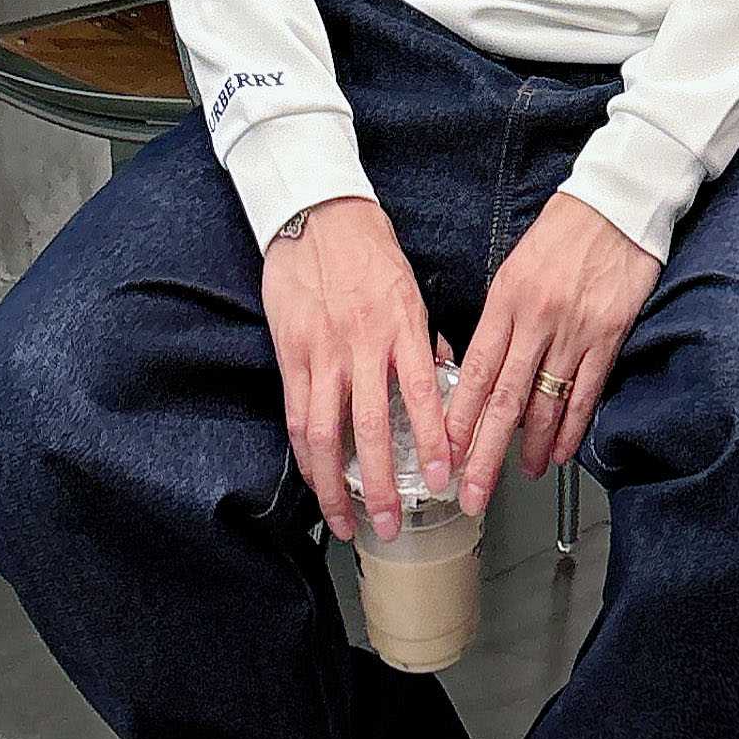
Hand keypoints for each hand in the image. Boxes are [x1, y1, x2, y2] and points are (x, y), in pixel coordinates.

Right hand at [261, 196, 451, 544]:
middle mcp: (363, 344)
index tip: (446, 477)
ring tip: (347, 520)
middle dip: (380, 485)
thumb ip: (424, 341)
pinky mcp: (291, 353)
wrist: (318, 215)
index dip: (434, 442)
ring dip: (336, 486)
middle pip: (371, 429)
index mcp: (402, 327)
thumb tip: (441, 381)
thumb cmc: (370, 252)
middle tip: (390, 523)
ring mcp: (322, 352)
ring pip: (327, 433)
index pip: (423, 395)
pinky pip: (298, 416)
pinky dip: (308, 456)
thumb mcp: (411, 292)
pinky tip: (317, 481)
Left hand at [444, 192, 661, 519]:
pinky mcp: (608, 335)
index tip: (443, 455)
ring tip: (521, 475)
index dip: (458, 421)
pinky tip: (562, 450)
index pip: (475, 373)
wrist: (614, 205)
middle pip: (505, 400)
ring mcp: (574, 330)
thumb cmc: (561, 235)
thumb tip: (483, 374)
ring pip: (546, 403)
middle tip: (471, 493)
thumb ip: (498, 321)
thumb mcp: (514, 271)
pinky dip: (572, 427)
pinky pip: (586, 392)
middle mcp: (536, 320)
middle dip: (484, 454)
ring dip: (531, 447)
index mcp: (504, 302)